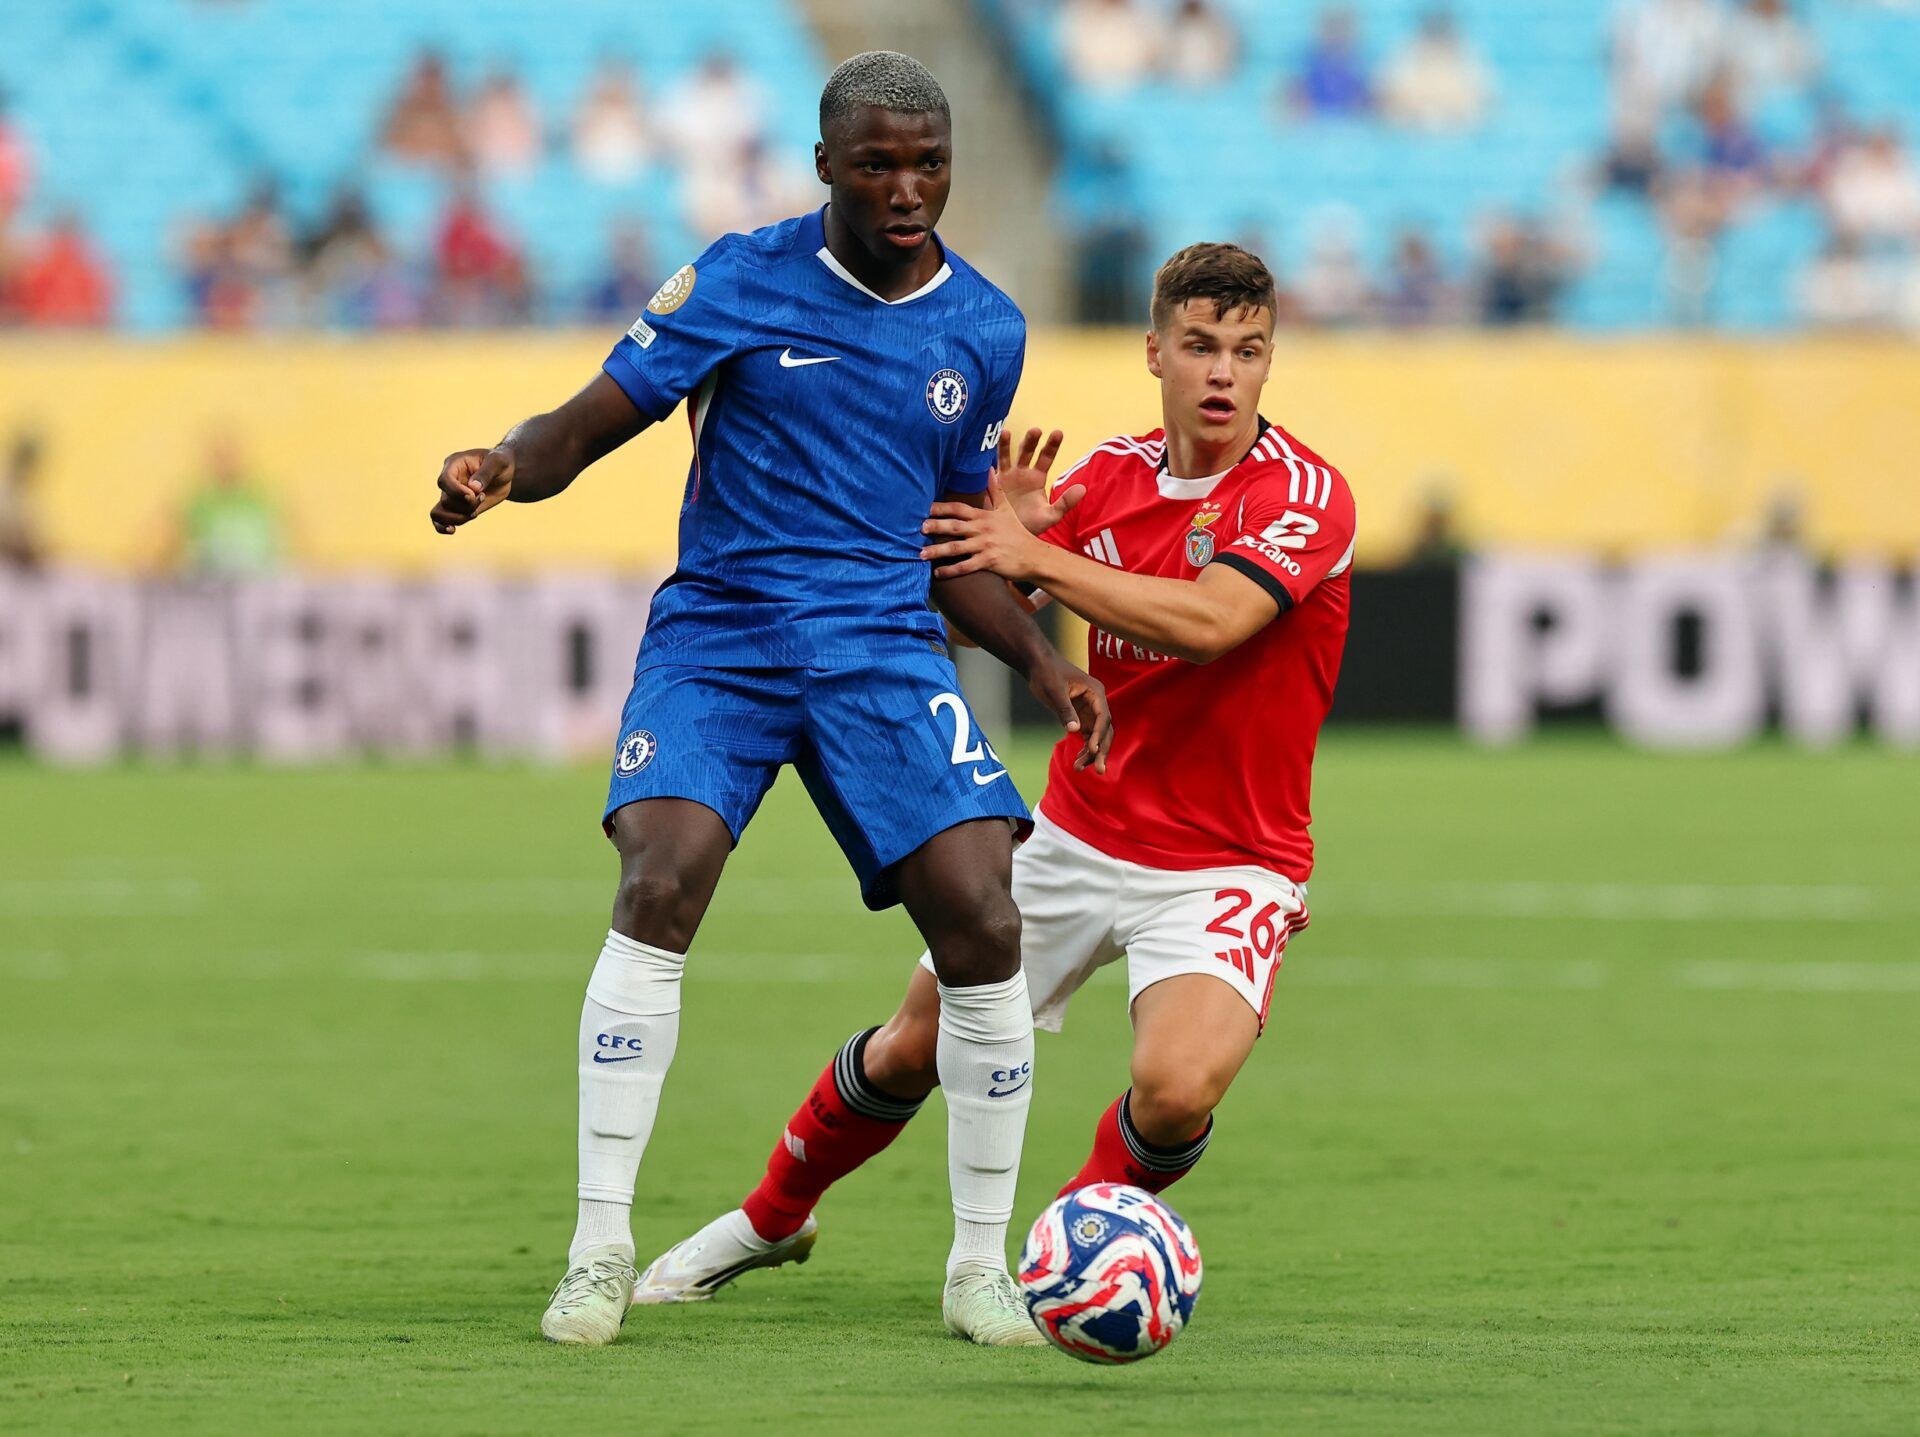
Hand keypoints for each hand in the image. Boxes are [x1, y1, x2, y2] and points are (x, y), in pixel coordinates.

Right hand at [430, 447, 515, 533]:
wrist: (503, 473)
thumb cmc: (499, 462)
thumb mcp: (498, 462)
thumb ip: (486, 472)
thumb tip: (473, 487)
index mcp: (454, 464)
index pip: (444, 481)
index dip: (456, 492)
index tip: (472, 495)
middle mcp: (448, 481)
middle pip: (446, 500)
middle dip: (466, 506)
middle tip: (482, 497)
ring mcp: (450, 495)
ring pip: (440, 513)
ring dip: (460, 517)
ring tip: (476, 511)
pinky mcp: (456, 508)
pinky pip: (439, 520)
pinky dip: (442, 527)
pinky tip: (452, 530)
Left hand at [921, 472, 1050, 582]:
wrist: (1034, 555)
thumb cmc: (1017, 532)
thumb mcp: (1006, 509)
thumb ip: (995, 490)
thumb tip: (989, 469)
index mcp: (984, 516)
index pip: (959, 509)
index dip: (942, 508)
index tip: (926, 509)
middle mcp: (983, 529)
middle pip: (954, 526)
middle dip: (936, 526)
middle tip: (919, 528)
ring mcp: (985, 546)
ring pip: (957, 547)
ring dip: (937, 551)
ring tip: (921, 554)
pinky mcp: (989, 562)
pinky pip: (966, 566)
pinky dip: (951, 570)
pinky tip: (938, 572)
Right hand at [993, 426, 1083, 535]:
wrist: (1010, 537)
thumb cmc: (1031, 526)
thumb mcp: (1051, 516)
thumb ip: (1066, 503)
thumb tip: (1083, 488)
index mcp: (1038, 478)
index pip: (1046, 457)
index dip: (1052, 445)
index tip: (1058, 432)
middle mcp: (1022, 473)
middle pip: (1027, 452)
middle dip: (1031, 441)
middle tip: (1036, 430)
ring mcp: (1007, 476)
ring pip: (1006, 456)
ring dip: (1006, 444)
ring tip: (1006, 432)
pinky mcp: (993, 484)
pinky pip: (991, 470)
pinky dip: (989, 460)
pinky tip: (987, 454)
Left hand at [1027, 655, 1111, 773]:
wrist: (1037, 664)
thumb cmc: (1046, 672)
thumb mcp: (1054, 691)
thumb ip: (1065, 710)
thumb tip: (1075, 731)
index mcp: (1095, 692)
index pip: (1103, 716)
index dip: (1099, 734)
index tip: (1092, 749)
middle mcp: (1097, 702)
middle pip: (1105, 730)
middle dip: (1101, 750)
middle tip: (1099, 771)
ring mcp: (1090, 711)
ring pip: (1097, 736)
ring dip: (1091, 754)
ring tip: (1079, 769)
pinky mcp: (1081, 717)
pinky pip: (1087, 736)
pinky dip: (1084, 750)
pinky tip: (1078, 763)